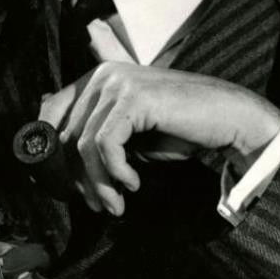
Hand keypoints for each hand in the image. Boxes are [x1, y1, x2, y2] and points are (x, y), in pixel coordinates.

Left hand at [39, 62, 279, 216]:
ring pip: (84, 144)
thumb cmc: (181, 128)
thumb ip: (98, 136)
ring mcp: (118, 83)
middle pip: (66, 133)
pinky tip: (133, 183)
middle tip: (98, 204)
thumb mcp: (130, 133)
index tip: (69, 185)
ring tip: (116, 204)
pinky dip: (115, 172)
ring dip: (99, 183)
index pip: (50, 111)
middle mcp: (103, 74)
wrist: (229, 118)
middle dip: (79, 177)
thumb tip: (60, 164)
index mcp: (98, 77)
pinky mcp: (134, 99)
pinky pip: (105, 145)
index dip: (51, 152)